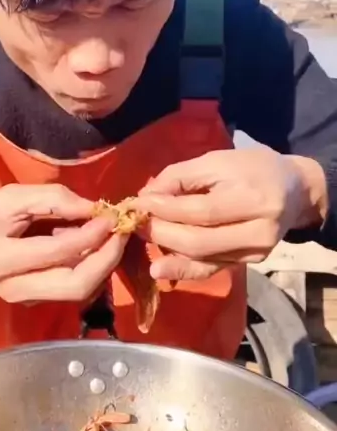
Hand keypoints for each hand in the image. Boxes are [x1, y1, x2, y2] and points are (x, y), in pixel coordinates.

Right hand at [0, 184, 127, 302]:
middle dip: (106, 260)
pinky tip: (96, 247)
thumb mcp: (9, 197)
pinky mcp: (37, 301)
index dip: (89, 235)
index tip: (110, 216)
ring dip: (103, 265)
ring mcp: (27, 300)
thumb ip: (51, 199)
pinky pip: (72, 289)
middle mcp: (16, 289)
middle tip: (122, 233)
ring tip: (114, 236)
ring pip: (78, 292)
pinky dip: (91, 269)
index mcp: (1, 260)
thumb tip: (93, 208)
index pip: (56, 253)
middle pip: (74, 286)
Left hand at [135, 149, 327, 280]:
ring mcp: (255, 253)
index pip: (201, 211)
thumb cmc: (252, 168)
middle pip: (199, 241)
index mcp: (254, 199)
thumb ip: (181, 177)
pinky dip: (183, 269)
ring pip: (202, 258)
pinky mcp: (249, 263)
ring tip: (143, 235)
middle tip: (136, 221)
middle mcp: (259, 232)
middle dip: (161, 232)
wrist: (294, 189)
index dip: (165, 209)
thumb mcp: (218, 161)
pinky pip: (211, 269)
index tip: (139, 203)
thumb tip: (146, 197)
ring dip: (167, 249)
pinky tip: (160, 269)